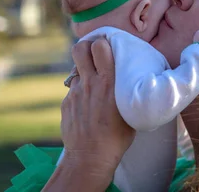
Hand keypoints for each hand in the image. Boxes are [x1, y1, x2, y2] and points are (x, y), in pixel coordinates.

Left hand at [60, 38, 134, 175]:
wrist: (91, 157)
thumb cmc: (118, 136)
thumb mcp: (130, 109)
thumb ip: (125, 89)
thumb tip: (132, 79)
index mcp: (108, 82)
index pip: (99, 46)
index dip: (102, 42)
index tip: (108, 46)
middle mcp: (90, 83)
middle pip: (79, 48)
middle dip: (86, 47)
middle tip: (95, 54)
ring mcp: (75, 93)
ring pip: (77, 69)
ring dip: (84, 71)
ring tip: (93, 81)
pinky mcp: (66, 104)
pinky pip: (74, 89)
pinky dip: (81, 92)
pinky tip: (88, 105)